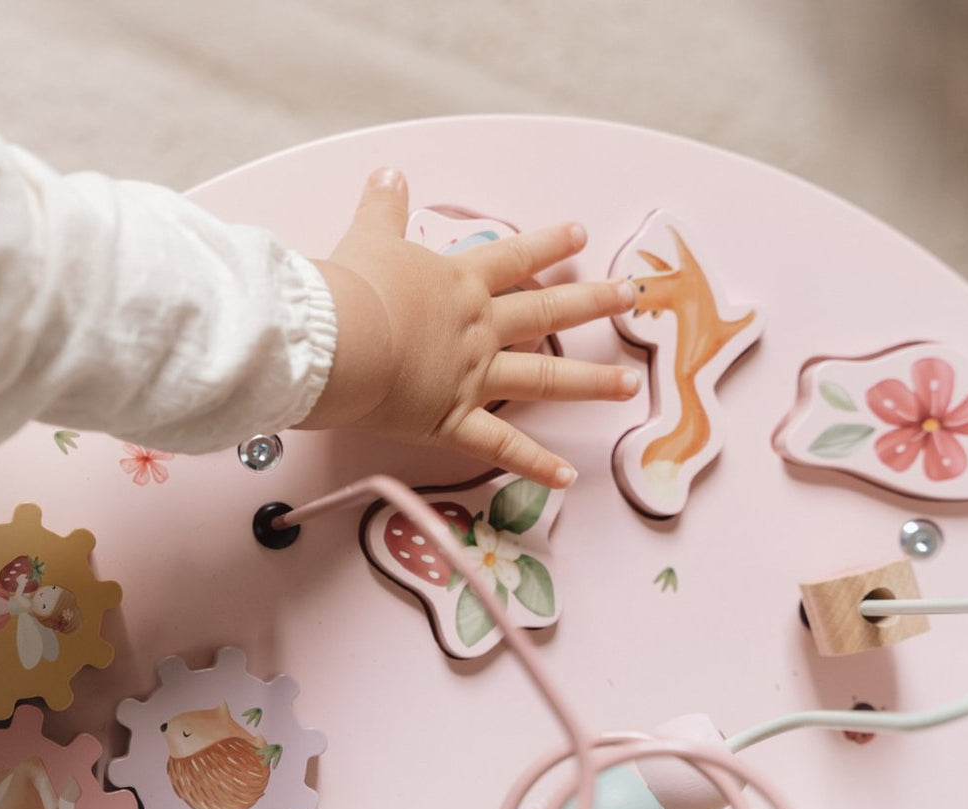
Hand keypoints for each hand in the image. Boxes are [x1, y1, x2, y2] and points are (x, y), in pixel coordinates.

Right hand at [301, 168, 638, 488]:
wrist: (339, 340)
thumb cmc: (349, 290)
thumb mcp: (367, 238)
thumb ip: (382, 208)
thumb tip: (388, 173)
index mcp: (459, 284)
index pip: (513, 257)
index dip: (548, 244)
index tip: (580, 235)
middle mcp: (478, 328)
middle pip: (546, 313)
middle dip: (592, 303)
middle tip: (628, 296)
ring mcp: (472, 376)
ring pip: (544, 379)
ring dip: (590, 383)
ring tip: (629, 385)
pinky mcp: (452, 421)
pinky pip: (501, 446)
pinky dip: (533, 465)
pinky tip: (566, 476)